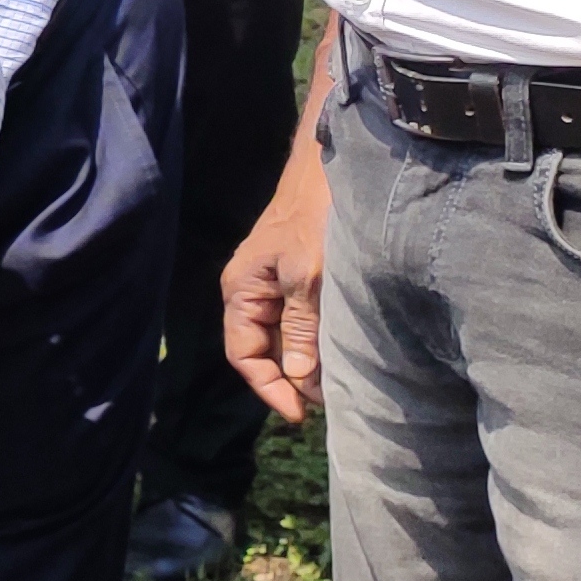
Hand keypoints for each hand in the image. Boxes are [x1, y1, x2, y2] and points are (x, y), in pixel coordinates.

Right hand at [222, 186, 326, 423]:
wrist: (328, 166)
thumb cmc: (314, 216)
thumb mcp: (309, 276)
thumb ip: (302, 328)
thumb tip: (300, 378)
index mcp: (241, 291)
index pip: (243, 354)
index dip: (269, 387)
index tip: (302, 414)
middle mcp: (250, 291)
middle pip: (263, 349)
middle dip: (292, 379)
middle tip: (329, 402)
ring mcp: (273, 283)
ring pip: (284, 336)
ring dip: (307, 361)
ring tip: (338, 382)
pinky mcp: (296, 276)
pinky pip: (300, 319)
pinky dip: (317, 339)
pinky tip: (339, 349)